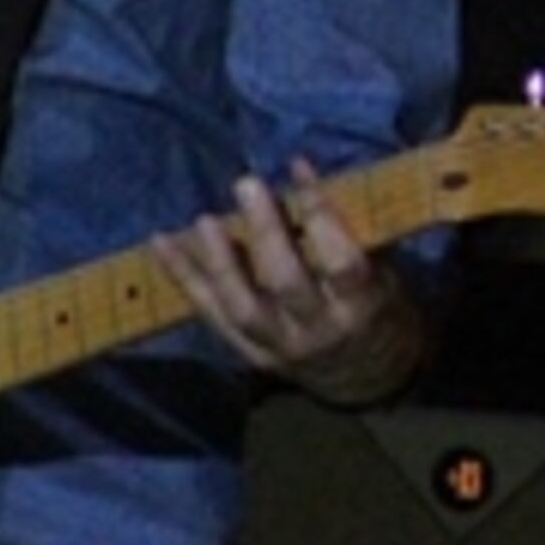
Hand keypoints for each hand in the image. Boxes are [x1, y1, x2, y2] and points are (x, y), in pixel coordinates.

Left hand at [152, 162, 423, 406]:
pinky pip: (211, 315)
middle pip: (286, 282)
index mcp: (359, 306)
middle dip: (265, 232)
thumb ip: (353, 238)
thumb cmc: (378, 308)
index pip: (340, 259)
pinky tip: (161, 241)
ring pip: (242, 306)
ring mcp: (278, 345)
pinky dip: (184, 277)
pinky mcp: (250, 352)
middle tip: (247, 184)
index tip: (298, 167)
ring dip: (218, 262)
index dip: (320, 212)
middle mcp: (317, 329)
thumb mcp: (384, 275)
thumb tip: (311, 180)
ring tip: (203, 220)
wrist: (365, 377)